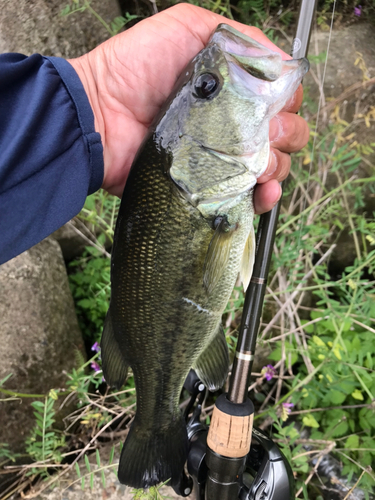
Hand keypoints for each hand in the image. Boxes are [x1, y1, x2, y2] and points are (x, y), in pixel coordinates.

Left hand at [69, 4, 308, 212]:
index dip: (286, 101)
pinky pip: (248, 197)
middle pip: (283, 133)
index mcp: (232, 90)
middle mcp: (231, 124)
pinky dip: (265, 197)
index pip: (279, 98)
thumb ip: (236, 38)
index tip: (277, 103)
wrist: (99, 117)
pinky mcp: (206, 187)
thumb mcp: (187, 28)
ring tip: (260, 165)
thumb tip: (281, 62)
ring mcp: (220, 158)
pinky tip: (263, 193)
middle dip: (285, 134)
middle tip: (266, 134)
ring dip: (277, 165)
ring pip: (272, 165)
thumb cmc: (135, 67)